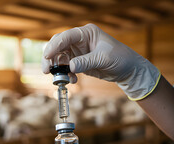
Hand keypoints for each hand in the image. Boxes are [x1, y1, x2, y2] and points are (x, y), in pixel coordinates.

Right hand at [42, 23, 159, 99]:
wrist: (127, 70)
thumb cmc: (120, 58)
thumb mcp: (104, 59)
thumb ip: (86, 62)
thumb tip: (70, 67)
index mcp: (86, 33)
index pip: (66, 36)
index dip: (55, 46)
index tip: (47, 56)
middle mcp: (80, 40)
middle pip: (58, 46)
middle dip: (50, 57)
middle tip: (46, 70)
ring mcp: (78, 51)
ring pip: (59, 58)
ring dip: (58, 69)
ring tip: (61, 79)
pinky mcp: (79, 62)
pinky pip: (66, 68)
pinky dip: (66, 75)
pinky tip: (72, 80)